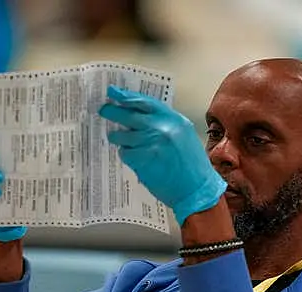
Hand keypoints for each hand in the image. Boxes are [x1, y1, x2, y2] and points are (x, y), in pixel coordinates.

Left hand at [99, 86, 226, 224]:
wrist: (197, 189)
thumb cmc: (191, 165)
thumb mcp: (184, 135)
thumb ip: (165, 124)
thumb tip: (139, 116)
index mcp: (173, 119)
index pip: (145, 102)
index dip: (127, 96)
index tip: (114, 93)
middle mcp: (161, 128)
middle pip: (129, 115)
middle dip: (113, 112)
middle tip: (104, 111)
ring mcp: (150, 143)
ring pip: (123, 136)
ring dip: (119, 139)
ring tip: (123, 142)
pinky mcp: (142, 160)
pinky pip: (125, 154)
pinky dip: (127, 156)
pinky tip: (137, 161)